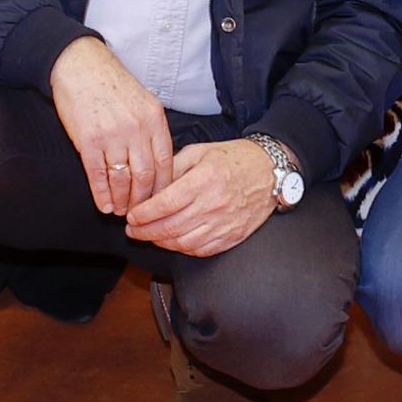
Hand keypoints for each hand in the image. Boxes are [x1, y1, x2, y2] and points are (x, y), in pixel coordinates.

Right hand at [50, 35, 178, 219]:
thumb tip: (158, 161)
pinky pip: (98, 175)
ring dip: (122, 200)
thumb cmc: (111, 84)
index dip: (163, 188)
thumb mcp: (144, 101)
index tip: (160, 202)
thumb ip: (152, 130)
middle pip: (146, 177)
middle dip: (144, 200)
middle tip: (140, 213)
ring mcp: (112, 136)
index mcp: (154, 119)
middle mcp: (136, 129)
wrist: (80, 66)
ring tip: (121, 211)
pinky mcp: (88, 141)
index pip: (166, 163)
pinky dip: (102, 194)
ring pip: (123, 180)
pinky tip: (104, 204)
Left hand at [125, 137, 281, 258]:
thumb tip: (150, 188)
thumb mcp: (200, 152)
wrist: (270, 172)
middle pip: (170, 227)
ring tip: (149, 236)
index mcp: (204, 180)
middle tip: (132, 230)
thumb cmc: (234, 159)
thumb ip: (173, 168)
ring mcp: (224, 223)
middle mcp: (213, 204)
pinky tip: (172, 242)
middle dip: (144, 232)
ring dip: (161, 242)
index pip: (164, 204)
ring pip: (183, 243)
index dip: (143, 214)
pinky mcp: (232, 236)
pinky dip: (182, 249)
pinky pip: (201, 250)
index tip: (131, 216)